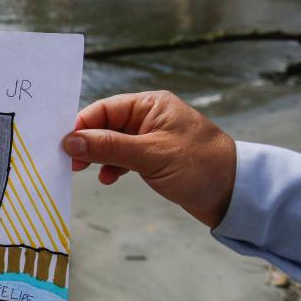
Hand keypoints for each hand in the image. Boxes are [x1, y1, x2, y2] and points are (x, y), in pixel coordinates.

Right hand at [62, 91, 235, 227]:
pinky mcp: (154, 156)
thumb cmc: (200, 167)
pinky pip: (124, 156)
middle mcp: (149, 116)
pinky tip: (108, 178)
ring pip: (112, 142)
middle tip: (69, 161)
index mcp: (150, 105)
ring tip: (83, 171)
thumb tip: (70, 141)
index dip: (82, 126)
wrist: (236, 195)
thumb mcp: (150, 155)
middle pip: (105, 124)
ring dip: (98, 156)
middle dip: (87, 142)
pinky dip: (113, 166)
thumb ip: (108, 147)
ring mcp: (151, 137)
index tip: (64, 144)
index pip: (104, 109)